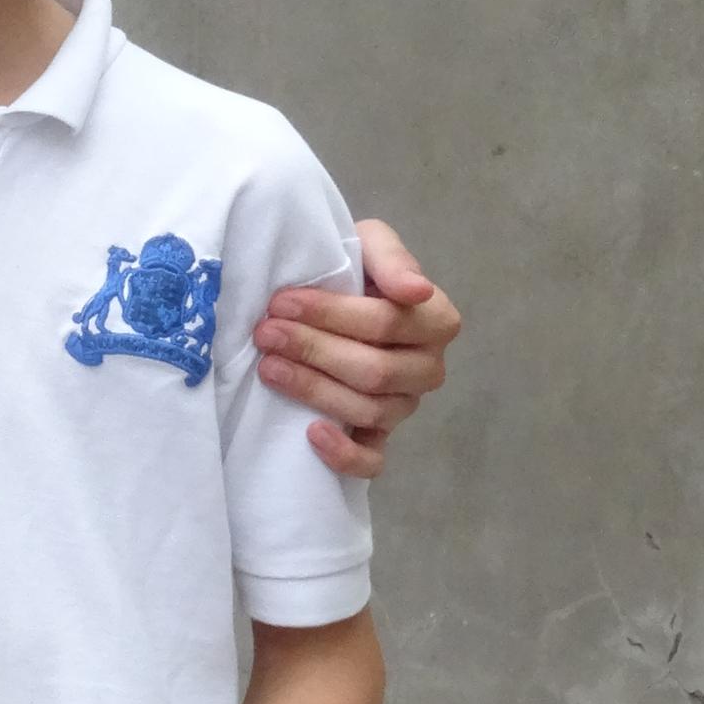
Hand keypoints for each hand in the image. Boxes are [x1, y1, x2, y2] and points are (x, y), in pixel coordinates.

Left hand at [259, 216, 461, 480]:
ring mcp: (404, 406)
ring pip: (367, 410)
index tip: (282, 301)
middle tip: (265, 333)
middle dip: (313, 350)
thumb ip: (391, 258)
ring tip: (269, 367)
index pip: (386, 323)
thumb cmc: (354, 269)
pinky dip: (344, 454)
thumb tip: (417, 291)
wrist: (332, 293)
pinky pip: (372, 460)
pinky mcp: (379, 436)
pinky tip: (311, 434)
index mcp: (437, 320)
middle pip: (374, 370)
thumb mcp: (371, 244)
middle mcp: (427, 368)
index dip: (332, 314)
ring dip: (313, 390)